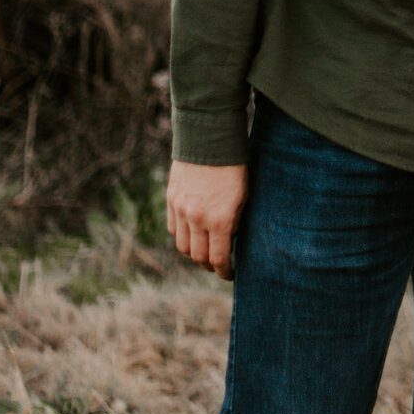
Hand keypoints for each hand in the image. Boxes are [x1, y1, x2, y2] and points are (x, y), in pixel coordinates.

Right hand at [166, 160, 247, 280]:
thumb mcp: (242, 198)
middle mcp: (197, 219)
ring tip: (204, 251)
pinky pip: (173, 228)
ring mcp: (181, 209)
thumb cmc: (234, 168)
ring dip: (193, 253)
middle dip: (209, 265)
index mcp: (220, 220)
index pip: (218, 258)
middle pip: (198, 256)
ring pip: (182, 246)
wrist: (209, 139)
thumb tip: (228, 242)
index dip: (224, 271)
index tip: (230, 274)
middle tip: (217, 265)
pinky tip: (192, 234)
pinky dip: (182, 236)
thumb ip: (233, 223)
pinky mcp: (171, 200)